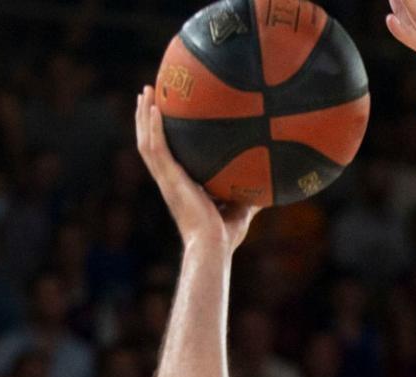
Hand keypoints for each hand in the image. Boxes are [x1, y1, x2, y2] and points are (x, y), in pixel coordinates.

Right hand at [135, 86, 256, 250]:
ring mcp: (167, 180)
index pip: (167, 156)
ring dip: (144, 116)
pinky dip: (153, 128)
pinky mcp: (169, 180)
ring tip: (146, 92)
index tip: (163, 115)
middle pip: (150, 143)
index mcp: (181, 186)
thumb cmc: (224, 236)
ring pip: (147, 142)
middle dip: (146, 118)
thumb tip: (270, 187)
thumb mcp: (240, 210)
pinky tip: (155, 108)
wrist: (213, 246)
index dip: (161, 136)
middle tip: (148, 93)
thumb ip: (250, 196)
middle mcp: (169, 181)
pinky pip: (157, 148)